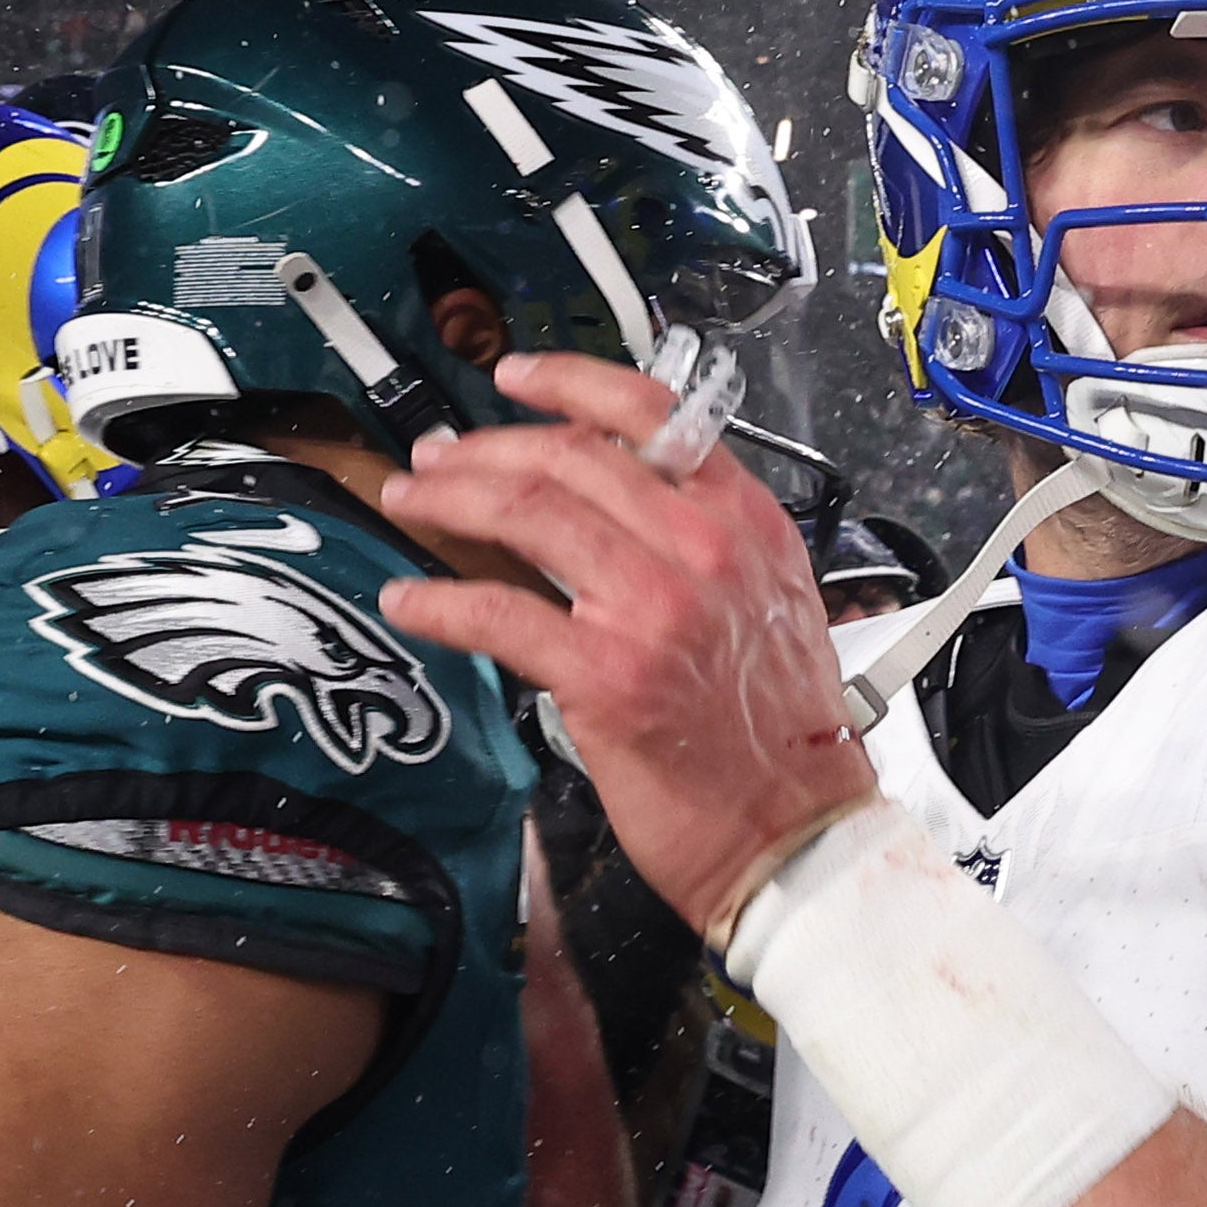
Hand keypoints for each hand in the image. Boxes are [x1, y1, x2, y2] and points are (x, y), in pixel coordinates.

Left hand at [377, 352, 878, 941]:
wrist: (796, 828)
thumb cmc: (780, 733)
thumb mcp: (770, 599)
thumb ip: (707, 539)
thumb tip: (617, 502)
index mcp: (743, 520)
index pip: (649, 414)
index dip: (567, 383)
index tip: (514, 378)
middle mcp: (701, 548)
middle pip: (566, 458)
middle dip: (484, 450)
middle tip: (438, 463)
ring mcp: (652, 607)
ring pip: (526, 513)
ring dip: (450, 500)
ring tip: (411, 503)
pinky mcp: (606, 674)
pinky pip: (499, 614)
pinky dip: (441, 603)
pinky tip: (411, 603)